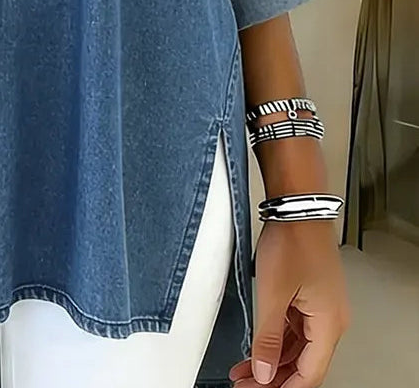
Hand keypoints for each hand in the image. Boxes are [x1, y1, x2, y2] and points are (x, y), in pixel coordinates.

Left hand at [229, 217, 350, 387]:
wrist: (297, 206)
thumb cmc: (292, 241)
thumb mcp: (272, 294)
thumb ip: (266, 337)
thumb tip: (263, 371)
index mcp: (329, 324)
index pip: (309, 374)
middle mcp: (331, 319)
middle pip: (304, 363)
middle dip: (274, 377)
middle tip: (247, 384)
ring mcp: (322, 306)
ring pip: (298, 347)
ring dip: (272, 359)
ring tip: (246, 369)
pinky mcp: (311, 295)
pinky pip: (296, 328)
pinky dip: (276, 339)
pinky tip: (258, 346)